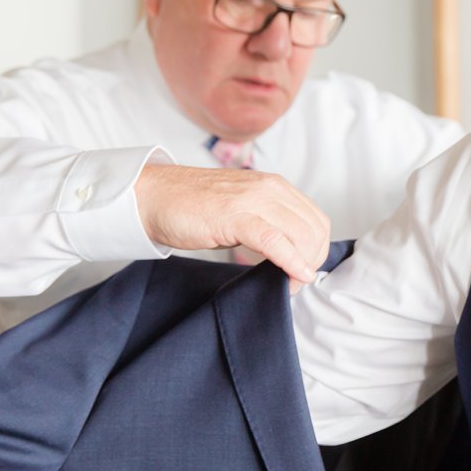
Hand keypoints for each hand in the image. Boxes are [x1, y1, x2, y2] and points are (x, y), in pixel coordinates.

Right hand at [134, 164, 330, 292]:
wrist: (153, 195)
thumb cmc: (192, 206)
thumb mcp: (242, 209)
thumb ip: (267, 223)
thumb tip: (291, 254)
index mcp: (275, 186)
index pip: (317, 220)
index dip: (316, 250)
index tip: (302, 272)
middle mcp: (270, 188)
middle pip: (315, 229)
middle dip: (312, 262)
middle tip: (294, 283)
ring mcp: (253, 199)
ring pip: (302, 234)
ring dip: (301, 266)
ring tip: (287, 285)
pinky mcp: (234, 215)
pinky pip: (274, 240)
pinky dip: (290, 261)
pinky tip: (293, 277)